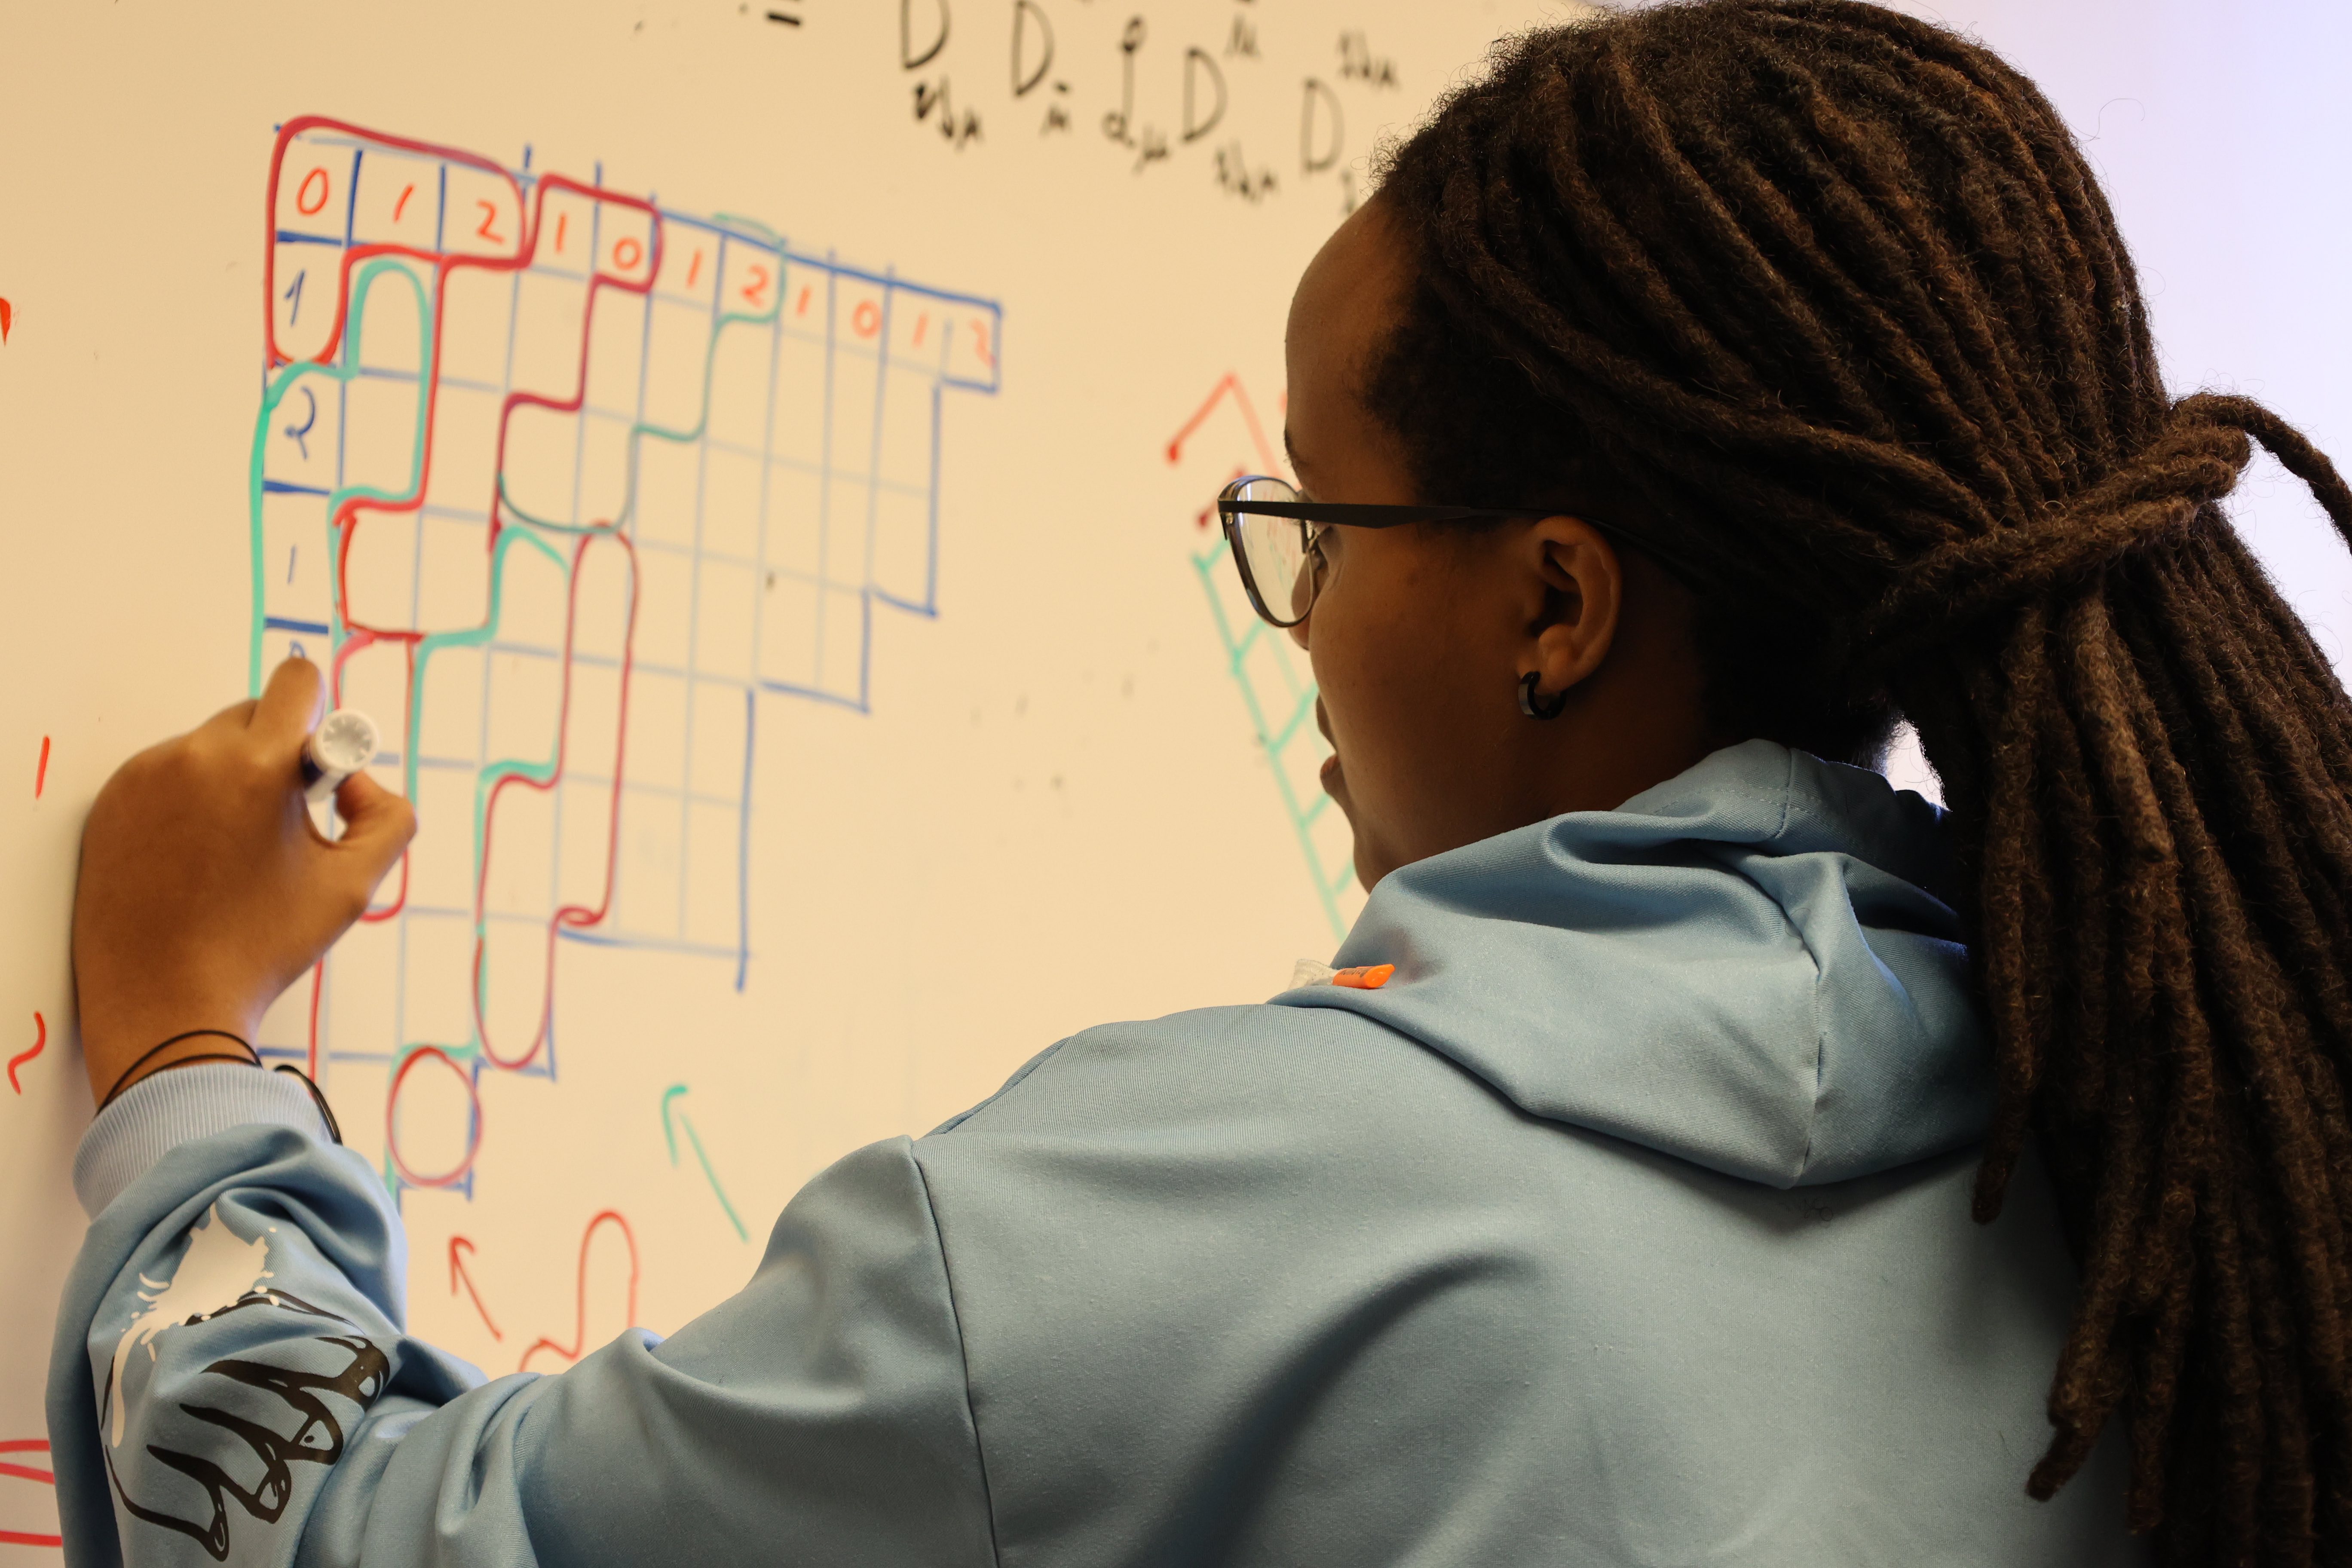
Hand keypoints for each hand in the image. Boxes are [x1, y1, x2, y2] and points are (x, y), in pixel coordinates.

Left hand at [73, 658, 415, 1106]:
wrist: (165, 999)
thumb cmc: (262, 944)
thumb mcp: (356, 884)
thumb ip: (388, 816)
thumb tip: (356, 782)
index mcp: (257, 766)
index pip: (296, 681)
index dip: (322, 719)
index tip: (321, 770)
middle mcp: (193, 757)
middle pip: (254, 714)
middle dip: (278, 756)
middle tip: (283, 824)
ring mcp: (143, 777)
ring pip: (209, 747)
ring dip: (232, 780)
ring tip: (234, 852)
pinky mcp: (110, 802)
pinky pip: (166, 776)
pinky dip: (189, 803)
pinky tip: (196, 859)